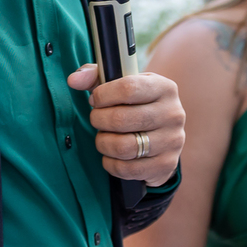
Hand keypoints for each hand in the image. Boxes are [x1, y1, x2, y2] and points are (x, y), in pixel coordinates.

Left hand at [67, 65, 184, 186]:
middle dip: (99, 120)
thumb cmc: (138, 105)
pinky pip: (128, 169)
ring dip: (103, 143)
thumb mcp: (124, 84)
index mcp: (164, 88)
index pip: (128, 89)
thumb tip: (74, 80)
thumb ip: (96, 76)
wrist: (164, 134)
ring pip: (123, 147)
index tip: (95, 99)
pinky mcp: (166, 165)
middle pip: (121, 119)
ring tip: (103, 137)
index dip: (103, 95)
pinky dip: (111, 164)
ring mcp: (172, 141)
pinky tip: (111, 155)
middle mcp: (173, 113)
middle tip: (97, 119)